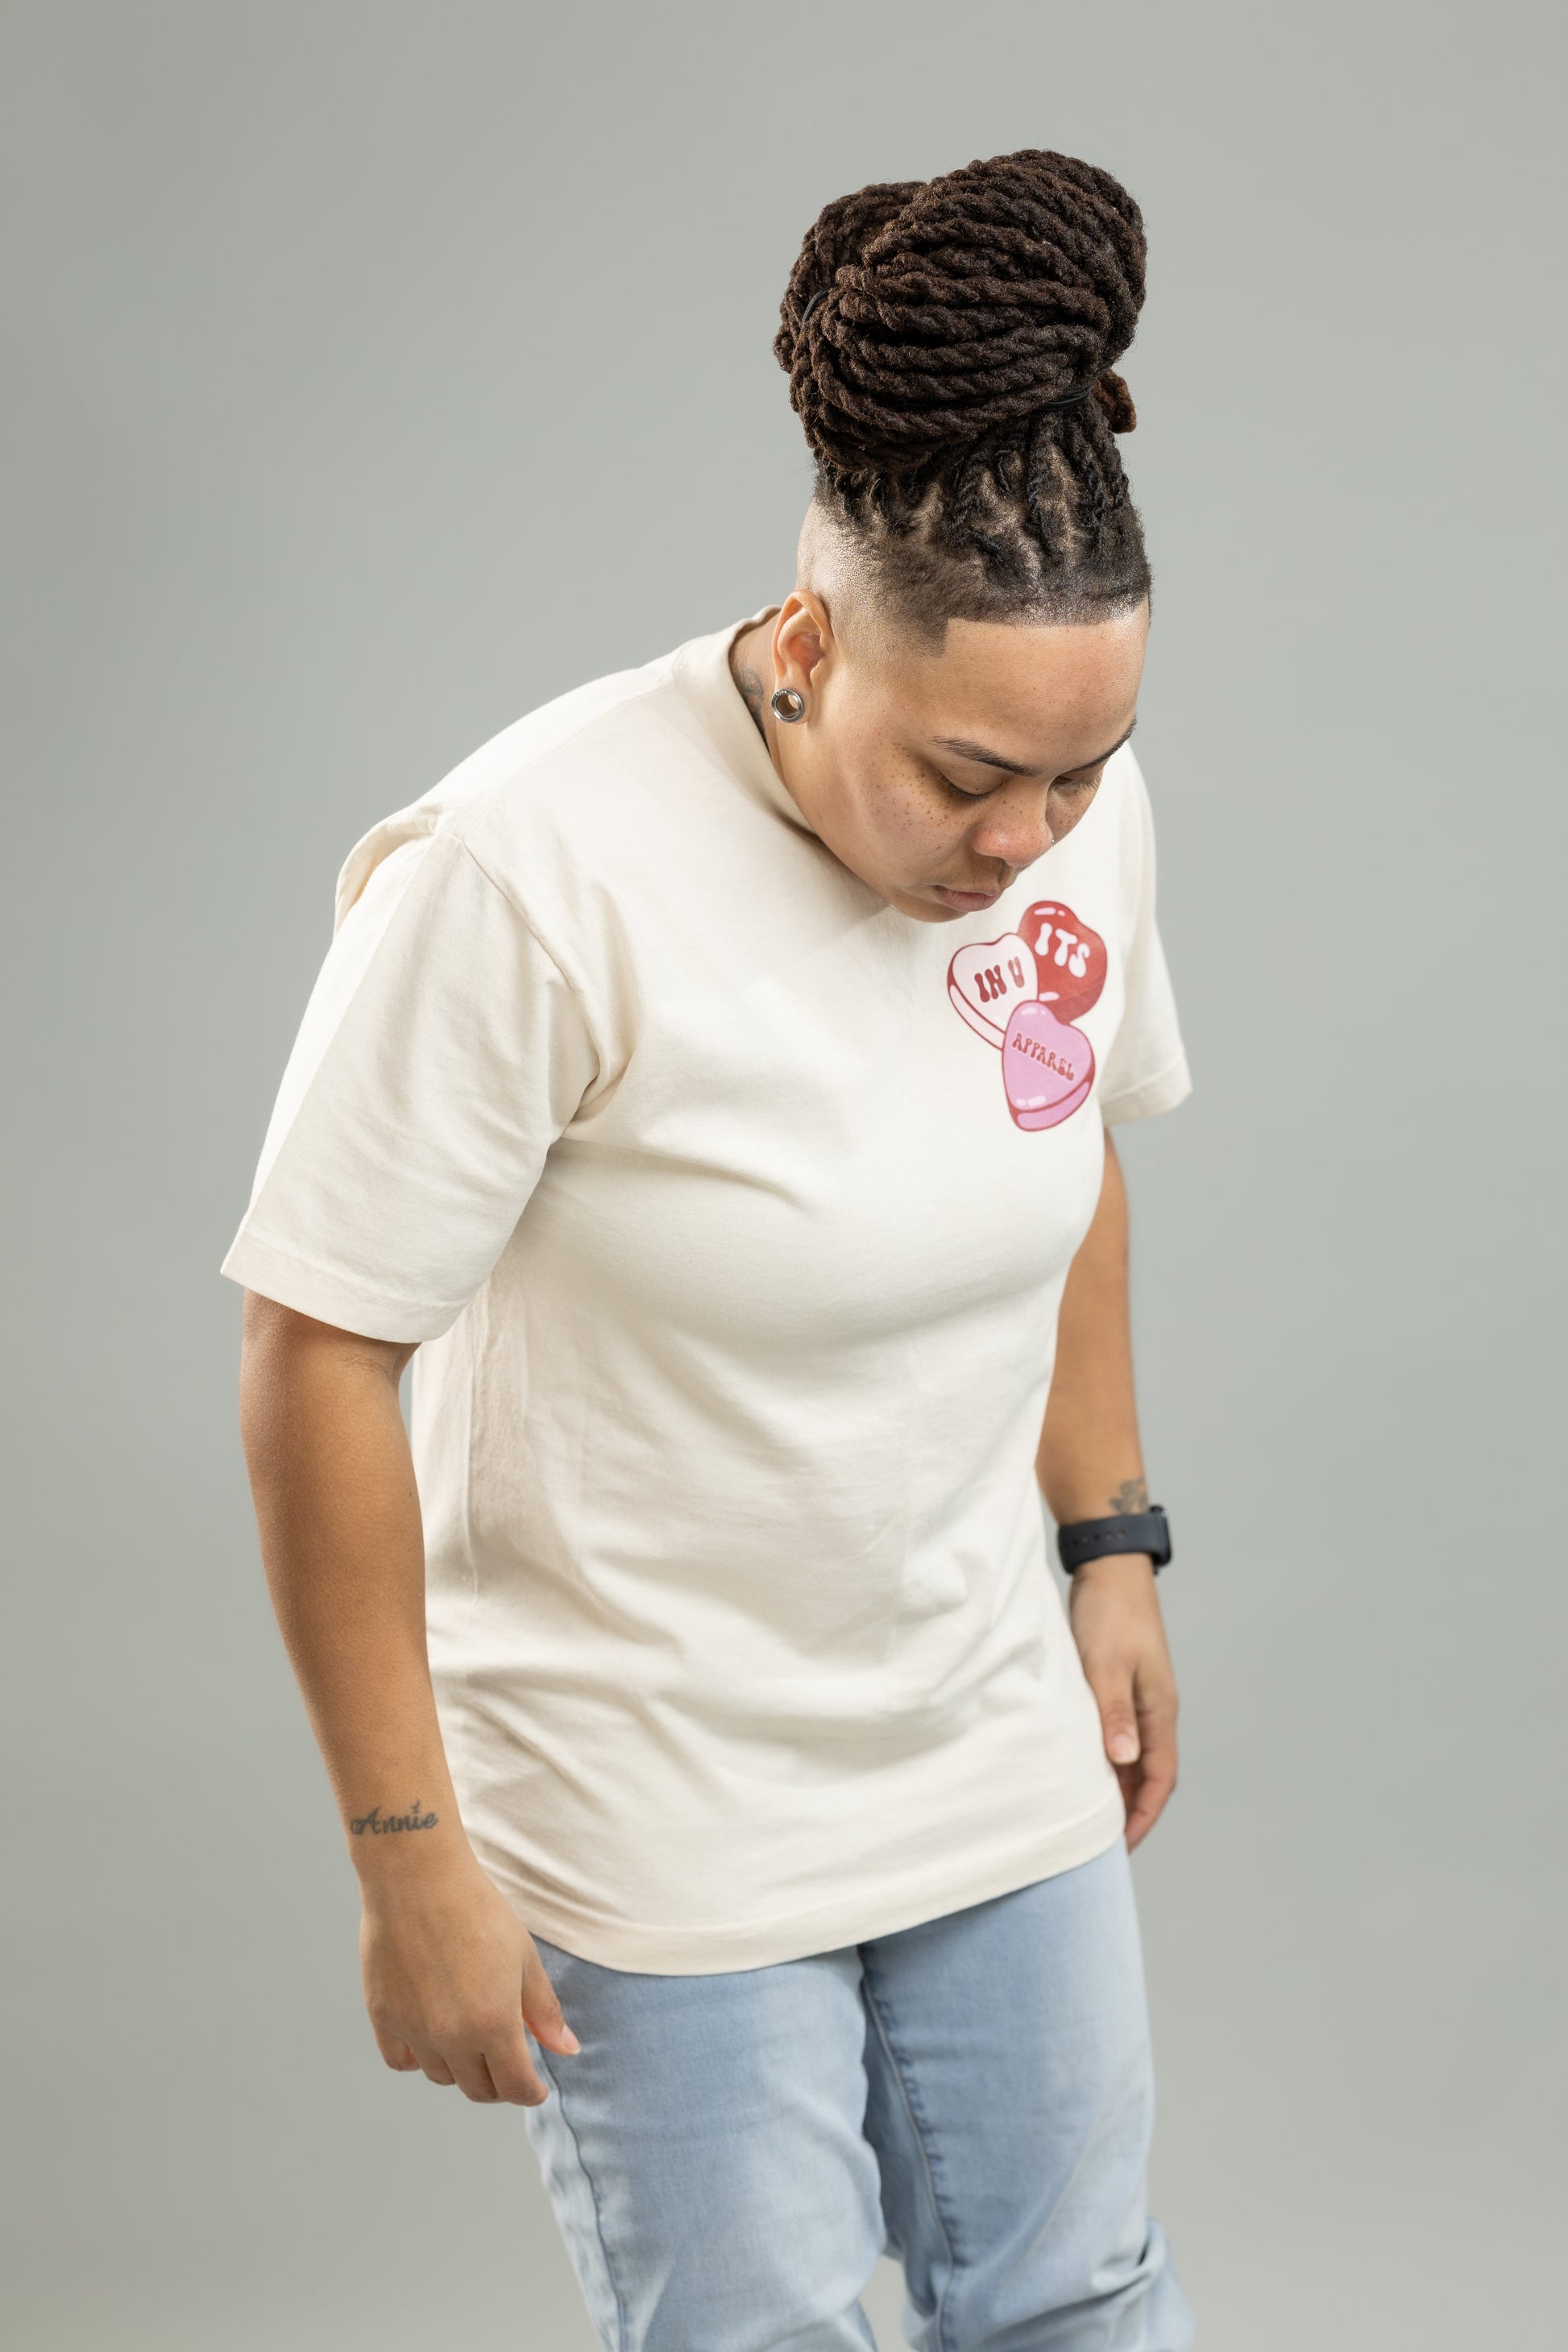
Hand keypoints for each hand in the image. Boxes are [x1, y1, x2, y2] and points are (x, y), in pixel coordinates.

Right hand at [359, 1853, 580, 2103]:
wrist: (419, 1879)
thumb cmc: (478, 1911)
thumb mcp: (524, 1958)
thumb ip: (544, 2010)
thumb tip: (567, 2049)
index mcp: (493, 2023)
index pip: (514, 2086)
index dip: (530, 2092)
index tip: (535, 2088)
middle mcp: (451, 2037)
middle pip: (477, 2089)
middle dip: (498, 2084)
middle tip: (506, 2064)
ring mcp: (413, 2030)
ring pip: (440, 2076)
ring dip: (460, 2068)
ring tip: (470, 2038)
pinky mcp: (383, 2017)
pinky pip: (400, 2060)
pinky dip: (418, 2057)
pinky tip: (431, 2034)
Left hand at [1067, 1554, 1177, 1850]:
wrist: (1109, 1568)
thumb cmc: (1109, 1612)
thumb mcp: (1106, 1663)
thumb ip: (1114, 1712)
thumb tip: (1123, 1761)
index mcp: (1160, 1710)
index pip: (1160, 1778)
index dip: (1142, 1815)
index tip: (1120, 1846)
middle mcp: (1155, 1710)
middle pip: (1149, 1774)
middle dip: (1130, 1811)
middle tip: (1100, 1843)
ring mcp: (1139, 1698)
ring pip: (1133, 1756)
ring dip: (1117, 1785)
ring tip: (1088, 1815)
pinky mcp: (1120, 1685)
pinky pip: (1118, 1734)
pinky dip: (1105, 1757)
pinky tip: (1081, 1767)